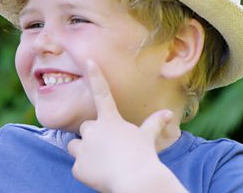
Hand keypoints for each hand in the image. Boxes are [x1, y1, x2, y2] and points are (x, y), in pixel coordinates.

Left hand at [67, 60, 185, 192]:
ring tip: (100, 161)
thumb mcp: (148, 139)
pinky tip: (99, 176)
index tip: (89, 61)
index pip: (102, 93)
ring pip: (75, 145)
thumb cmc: (144, 158)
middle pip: (85, 127)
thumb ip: (154, 124)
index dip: (95, 75)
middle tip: (107, 148)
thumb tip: (168, 113)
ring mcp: (83, 148)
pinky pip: (78, 166)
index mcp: (110, 120)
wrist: (135, 182)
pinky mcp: (77, 166)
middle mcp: (93, 130)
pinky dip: (86, 171)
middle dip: (92, 135)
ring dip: (83, 150)